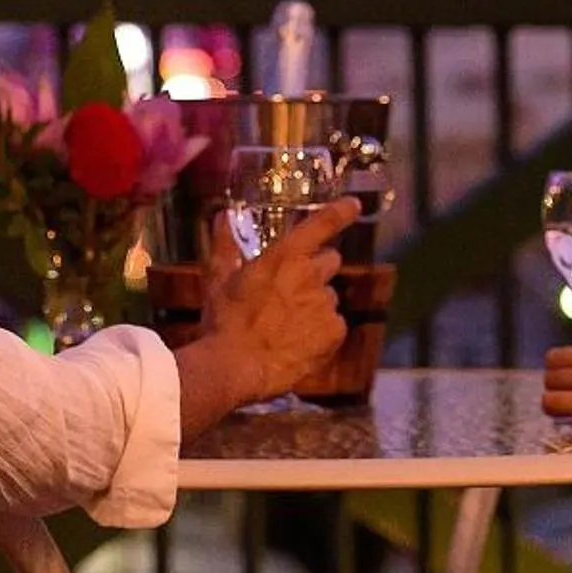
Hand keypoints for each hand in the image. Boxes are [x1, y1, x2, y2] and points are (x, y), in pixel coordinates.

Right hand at [181, 197, 355, 428]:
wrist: (234, 367)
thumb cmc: (223, 321)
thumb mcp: (218, 280)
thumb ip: (225, 244)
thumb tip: (223, 216)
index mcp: (285, 256)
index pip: (322, 223)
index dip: (341, 211)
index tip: (353, 205)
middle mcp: (311, 276)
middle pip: (330, 260)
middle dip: (316, 269)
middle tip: (292, 287)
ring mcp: (326, 305)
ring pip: (328, 297)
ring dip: (314, 304)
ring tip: (287, 325)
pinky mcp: (334, 333)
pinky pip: (334, 325)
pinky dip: (321, 331)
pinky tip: (297, 343)